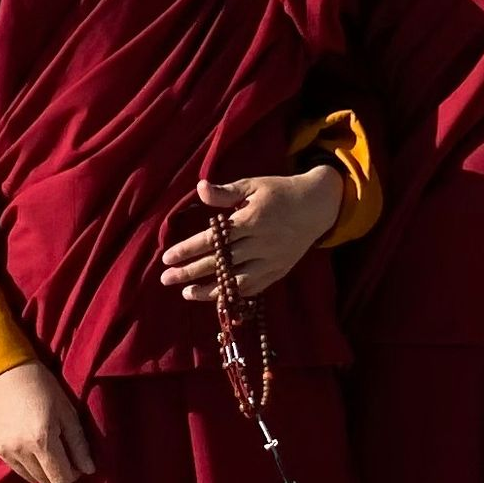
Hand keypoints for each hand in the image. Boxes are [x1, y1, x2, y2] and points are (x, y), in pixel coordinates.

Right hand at [0, 362, 94, 482]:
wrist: (6, 372)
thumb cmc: (43, 388)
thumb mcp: (68, 413)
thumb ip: (79, 445)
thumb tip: (89, 470)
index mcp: (42, 441)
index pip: (62, 478)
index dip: (74, 474)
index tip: (78, 461)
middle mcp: (21, 451)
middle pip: (47, 482)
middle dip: (60, 473)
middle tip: (65, 455)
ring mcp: (6, 452)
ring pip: (32, 478)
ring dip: (44, 471)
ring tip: (49, 450)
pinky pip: (17, 469)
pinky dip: (29, 465)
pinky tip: (33, 447)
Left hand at [160, 170, 342, 301]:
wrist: (317, 206)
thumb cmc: (278, 193)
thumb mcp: (253, 185)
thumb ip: (225, 192)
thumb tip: (199, 188)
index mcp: (253, 220)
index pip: (214, 239)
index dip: (189, 249)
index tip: (168, 258)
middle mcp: (262, 244)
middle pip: (221, 263)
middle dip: (191, 272)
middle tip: (166, 278)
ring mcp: (271, 261)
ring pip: (236, 282)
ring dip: (209, 290)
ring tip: (186, 293)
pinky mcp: (278, 272)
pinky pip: (253, 289)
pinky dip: (233, 294)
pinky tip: (214, 297)